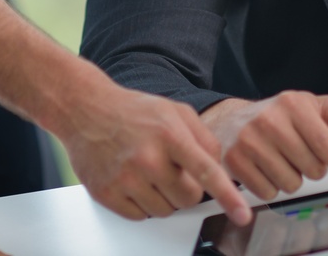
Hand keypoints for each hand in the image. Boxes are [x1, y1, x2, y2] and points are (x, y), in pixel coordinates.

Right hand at [59, 81, 252, 226]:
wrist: (86, 110)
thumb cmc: (134, 111)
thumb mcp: (175, 111)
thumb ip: (204, 136)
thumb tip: (218, 167)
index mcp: (169, 134)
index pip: (206, 171)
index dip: (227, 196)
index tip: (242, 215)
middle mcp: (148, 158)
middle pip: (188, 198)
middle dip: (187, 189)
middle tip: (172, 170)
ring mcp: (126, 178)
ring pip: (165, 211)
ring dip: (164, 198)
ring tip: (149, 171)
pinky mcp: (107, 194)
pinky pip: (140, 217)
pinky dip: (142, 204)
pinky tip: (134, 181)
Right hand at [201, 92, 327, 201]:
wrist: (231, 120)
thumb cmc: (281, 116)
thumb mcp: (318, 106)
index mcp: (293, 104)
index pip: (325, 142)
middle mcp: (269, 120)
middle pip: (312, 170)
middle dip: (313, 167)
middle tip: (299, 151)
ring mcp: (248, 141)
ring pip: (291, 185)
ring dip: (292, 178)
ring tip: (280, 158)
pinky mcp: (234, 161)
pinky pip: (268, 193)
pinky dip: (271, 187)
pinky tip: (265, 170)